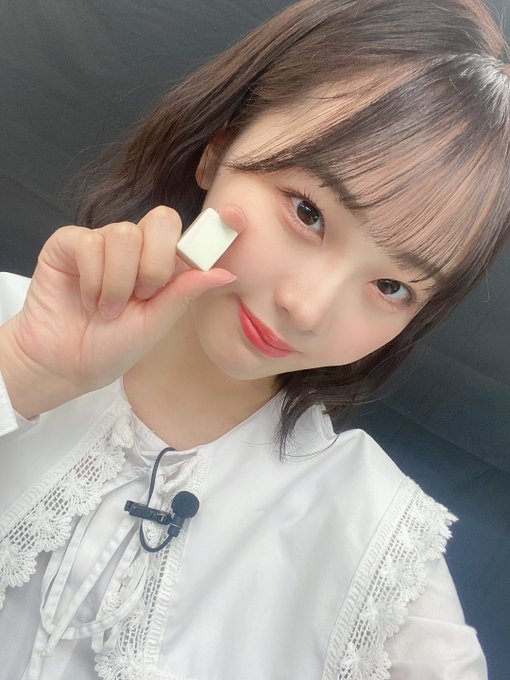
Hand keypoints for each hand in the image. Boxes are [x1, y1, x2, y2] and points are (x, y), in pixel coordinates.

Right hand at [6, 206, 235, 400]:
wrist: (65, 363)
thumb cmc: (111, 346)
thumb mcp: (155, 324)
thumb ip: (184, 293)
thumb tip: (226, 273)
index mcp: (162, 266)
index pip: (190, 235)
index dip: (212, 226)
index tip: (236, 219)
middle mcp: (135, 249)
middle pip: (162, 220)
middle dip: (155, 263)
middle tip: (143, 296)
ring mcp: (103, 243)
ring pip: (123, 234)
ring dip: (118, 281)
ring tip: (107, 308)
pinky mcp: (69, 243)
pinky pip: (89, 242)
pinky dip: (92, 277)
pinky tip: (88, 299)